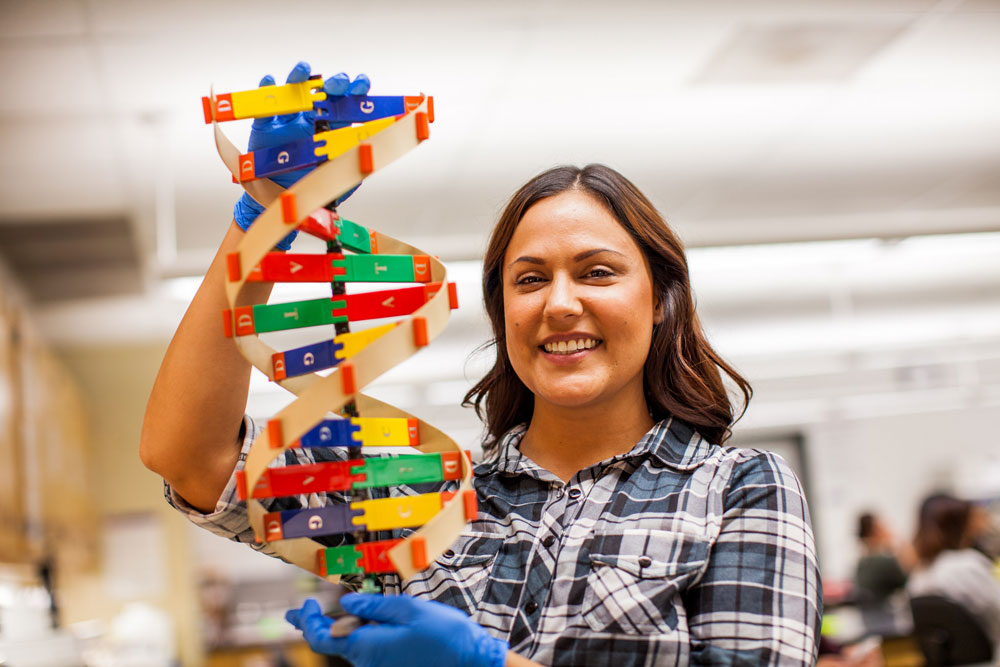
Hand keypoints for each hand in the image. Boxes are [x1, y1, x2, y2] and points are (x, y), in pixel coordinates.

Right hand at [233, 62, 369, 249]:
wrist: (282, 201)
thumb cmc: (312, 186)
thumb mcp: (340, 180)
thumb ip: (355, 167)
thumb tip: (370, 157)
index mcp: (333, 128)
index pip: (348, 104)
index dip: (356, 91)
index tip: (362, 84)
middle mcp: (312, 119)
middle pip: (325, 93)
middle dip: (333, 83)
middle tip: (337, 83)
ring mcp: (289, 120)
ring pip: (294, 92)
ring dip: (298, 77)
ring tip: (303, 69)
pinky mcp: (265, 126)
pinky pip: (264, 107)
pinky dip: (265, 91)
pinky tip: (269, 81)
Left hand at [286, 595, 507, 666]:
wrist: (470, 662)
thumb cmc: (444, 635)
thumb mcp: (408, 609)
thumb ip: (373, 607)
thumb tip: (346, 604)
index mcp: (367, 646)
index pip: (322, 637)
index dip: (308, 620)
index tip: (305, 603)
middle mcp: (368, 662)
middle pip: (331, 644)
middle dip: (312, 626)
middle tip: (296, 614)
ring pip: (348, 647)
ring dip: (333, 630)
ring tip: (320, 617)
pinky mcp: (390, 666)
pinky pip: (365, 651)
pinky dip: (353, 637)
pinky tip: (355, 625)